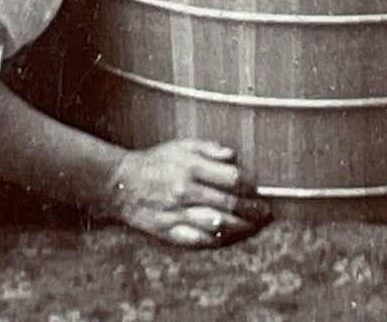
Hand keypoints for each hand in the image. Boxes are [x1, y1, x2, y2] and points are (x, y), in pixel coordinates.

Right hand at [106, 140, 268, 246]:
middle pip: (228, 203)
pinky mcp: (169, 231)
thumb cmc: (156, 162)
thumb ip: (209, 148)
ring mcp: (177, 213)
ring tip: (253, 227)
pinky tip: (229, 238)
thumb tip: (233, 155)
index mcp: (190, 167)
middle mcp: (185, 190)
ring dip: (240, 228)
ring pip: (217, 225)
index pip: (231, 178)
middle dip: (251, 210)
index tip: (258, 190)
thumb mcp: (181, 145)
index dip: (249, 186)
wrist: (122, 184)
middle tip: (265, 213)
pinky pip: (198, 240)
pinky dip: (217, 240)